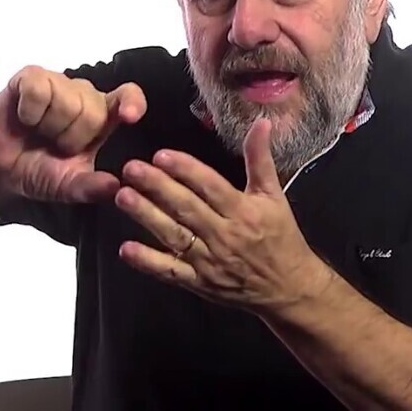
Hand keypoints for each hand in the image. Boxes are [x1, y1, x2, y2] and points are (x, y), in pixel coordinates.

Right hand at [0, 65, 146, 203]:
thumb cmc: (37, 170)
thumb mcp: (65, 186)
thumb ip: (89, 187)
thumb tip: (114, 187)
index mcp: (102, 117)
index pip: (128, 97)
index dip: (132, 102)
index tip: (129, 116)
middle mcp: (84, 95)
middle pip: (92, 110)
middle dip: (70, 137)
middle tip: (55, 146)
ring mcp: (58, 83)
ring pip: (65, 100)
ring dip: (48, 126)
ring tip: (38, 132)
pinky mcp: (30, 77)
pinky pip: (37, 91)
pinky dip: (29, 111)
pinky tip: (24, 118)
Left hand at [115, 118, 332, 314]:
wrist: (288, 287)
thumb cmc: (280, 236)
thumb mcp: (274, 195)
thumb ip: (260, 159)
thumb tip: (261, 122)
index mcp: (243, 211)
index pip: (210, 186)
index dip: (185, 170)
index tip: (161, 155)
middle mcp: (225, 235)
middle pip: (187, 208)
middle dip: (157, 187)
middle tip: (131, 169)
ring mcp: (210, 262)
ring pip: (175, 236)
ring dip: (147, 216)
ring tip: (123, 196)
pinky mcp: (200, 283)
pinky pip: (171, 271)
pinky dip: (148, 262)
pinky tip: (126, 248)